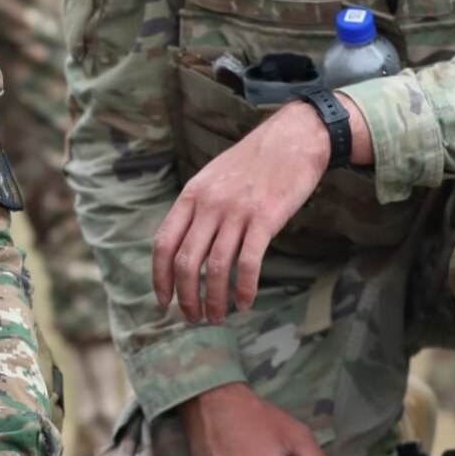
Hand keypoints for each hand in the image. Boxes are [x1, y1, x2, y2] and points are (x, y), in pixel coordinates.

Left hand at [153, 102, 330, 323]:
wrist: (293, 137)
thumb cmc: (254, 162)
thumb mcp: (213, 177)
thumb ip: (197, 207)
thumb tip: (184, 243)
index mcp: (192, 196)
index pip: (164, 243)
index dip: (160, 277)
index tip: (163, 300)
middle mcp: (209, 205)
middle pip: (187, 262)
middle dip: (186, 296)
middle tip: (192, 318)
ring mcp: (237, 212)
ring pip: (216, 267)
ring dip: (214, 300)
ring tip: (216, 318)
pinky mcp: (266, 219)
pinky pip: (249, 263)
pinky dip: (245, 289)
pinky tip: (245, 303)